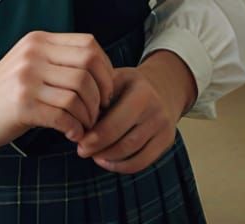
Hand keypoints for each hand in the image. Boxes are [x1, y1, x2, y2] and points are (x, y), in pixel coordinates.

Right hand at [0, 32, 114, 147]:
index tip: (105, 91)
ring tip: (84, 126)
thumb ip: (59, 59)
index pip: (89, 45)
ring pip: (78, 94)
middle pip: (88, 69)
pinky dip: (75, 129)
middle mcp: (34, 54)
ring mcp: (27, 78)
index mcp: (39, 40)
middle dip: (101, 95)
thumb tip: (103, 73)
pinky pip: (63, 116)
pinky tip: (72, 135)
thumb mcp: (31, 61)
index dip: (105, 69)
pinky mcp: (22, 105)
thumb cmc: (8, 89)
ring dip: (89, 116)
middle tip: (99, 113)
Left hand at [76, 50, 195, 174]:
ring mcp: (164, 127)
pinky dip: (122, 166)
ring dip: (109, 159)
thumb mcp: (114, 78)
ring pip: (133, 154)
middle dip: (100, 149)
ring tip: (93, 154)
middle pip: (125, 142)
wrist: (162, 86)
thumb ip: (98, 94)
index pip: (115, 123)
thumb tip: (77, 119)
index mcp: (141, 92)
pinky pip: (143, 162)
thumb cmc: (129, 84)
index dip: (95, 137)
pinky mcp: (167, 141)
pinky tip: (107, 160)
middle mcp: (156, 110)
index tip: (79, 140)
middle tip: (82, 151)